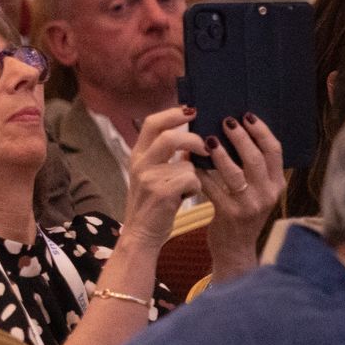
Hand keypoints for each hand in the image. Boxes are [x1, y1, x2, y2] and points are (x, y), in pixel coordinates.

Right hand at [122, 107, 203, 248]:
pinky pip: (191, 180)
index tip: (192, 111)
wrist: (141, 233)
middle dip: (193, 140)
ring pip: (186, 163)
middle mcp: (140, 164)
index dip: (173, 113)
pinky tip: (187, 197)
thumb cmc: (153, 203)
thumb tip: (193, 136)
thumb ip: (165, 154)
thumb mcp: (151, 174)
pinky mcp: (162, 194)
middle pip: (169, 137)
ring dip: (195, 175)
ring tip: (189, 186)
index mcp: (138, 154)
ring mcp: (149, 179)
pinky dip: (195, 188)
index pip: (152, 123)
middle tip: (206, 146)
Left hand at [196, 112, 283, 279]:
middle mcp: (268, 194)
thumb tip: (236, 129)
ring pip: (235, 172)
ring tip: (208, 139)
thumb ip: (253, 167)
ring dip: (220, 153)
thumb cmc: (242, 212)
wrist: (235, 249)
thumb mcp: (257, 190)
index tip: (247, 115)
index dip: (261, 130)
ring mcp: (250, 205)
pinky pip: (213, 188)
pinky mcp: (230, 214)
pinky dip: (202, 174)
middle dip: (240, 136)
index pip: (275, 150)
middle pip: (255, 157)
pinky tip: (191, 162)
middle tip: (226, 121)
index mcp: (277, 183)